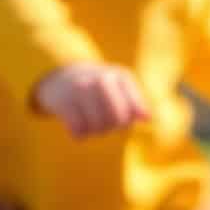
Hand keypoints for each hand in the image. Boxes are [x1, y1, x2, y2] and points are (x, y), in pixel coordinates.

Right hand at [33, 62, 149, 138]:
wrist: (63, 76)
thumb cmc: (100, 89)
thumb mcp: (120, 88)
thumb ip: (136, 103)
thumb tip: (147, 119)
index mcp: (120, 76)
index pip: (133, 107)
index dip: (130, 119)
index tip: (125, 120)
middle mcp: (101, 79)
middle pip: (118, 118)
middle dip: (116, 126)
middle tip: (110, 124)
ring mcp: (81, 89)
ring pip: (98, 125)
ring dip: (97, 131)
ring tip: (95, 124)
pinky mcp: (63, 101)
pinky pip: (78, 129)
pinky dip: (81, 134)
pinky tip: (80, 127)